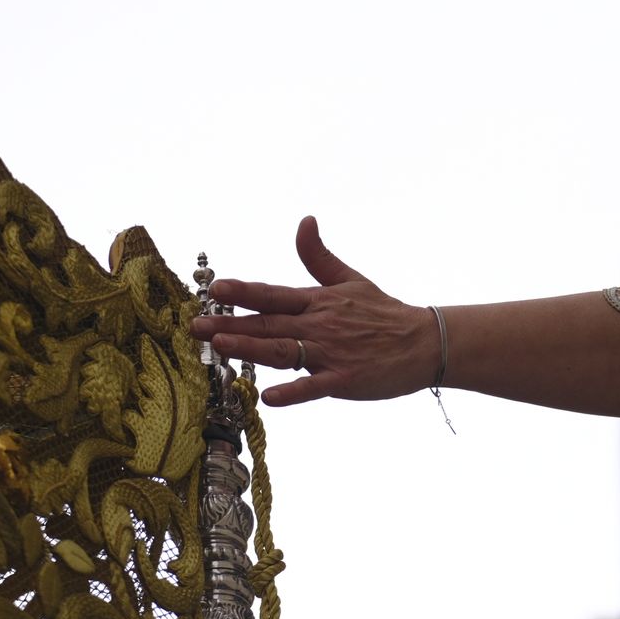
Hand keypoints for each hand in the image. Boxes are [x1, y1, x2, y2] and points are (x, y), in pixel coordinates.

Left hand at [190, 216, 438, 406]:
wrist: (423, 342)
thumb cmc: (383, 312)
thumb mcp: (350, 278)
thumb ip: (318, 256)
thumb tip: (304, 221)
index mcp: (317, 301)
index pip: (273, 294)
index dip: (244, 291)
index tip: (216, 289)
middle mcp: (319, 325)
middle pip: (268, 324)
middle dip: (230, 325)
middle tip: (196, 327)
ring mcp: (331, 354)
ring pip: (283, 351)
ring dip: (251, 348)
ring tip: (220, 347)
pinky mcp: (344, 380)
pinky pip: (313, 387)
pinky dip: (292, 392)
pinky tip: (268, 397)